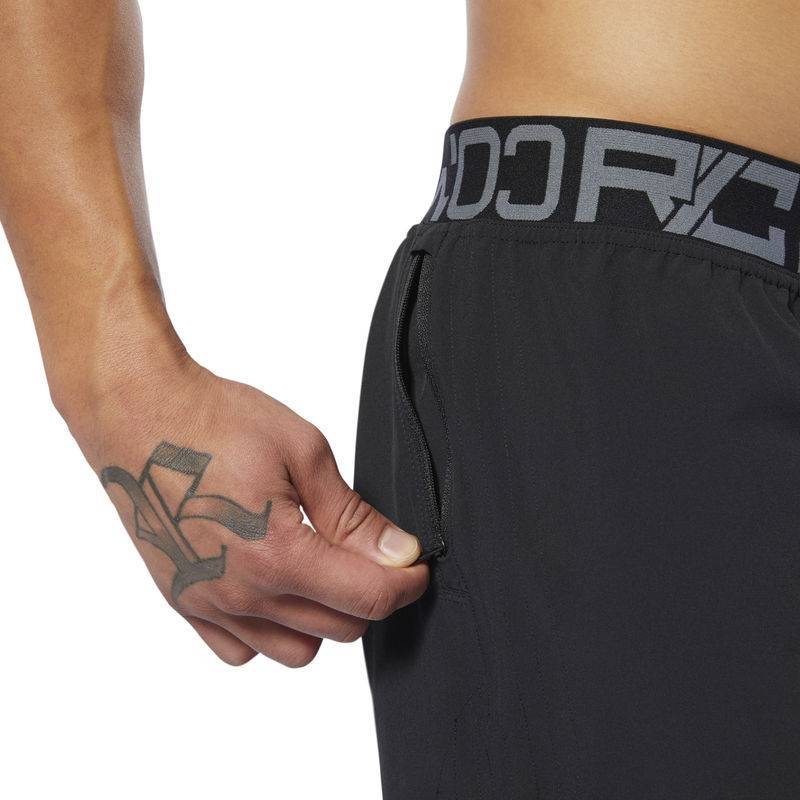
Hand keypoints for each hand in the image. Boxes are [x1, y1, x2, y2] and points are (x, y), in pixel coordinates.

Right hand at [66, 355, 428, 667]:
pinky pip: (242, 650)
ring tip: (323, 570)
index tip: (418, 566)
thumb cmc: (216, 421)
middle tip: (375, 556)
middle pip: (340, 629)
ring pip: (296, 651)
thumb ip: (353, 515)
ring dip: (324, 619)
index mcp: (278, 555)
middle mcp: (241, 593)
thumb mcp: (304, 453)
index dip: (407, 584)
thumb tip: (399, 553)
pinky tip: (275, 586)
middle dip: (371, 596)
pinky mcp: (183, 602)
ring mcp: (208, 604)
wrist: (139, 411)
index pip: (368, 598)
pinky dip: (271, 630)